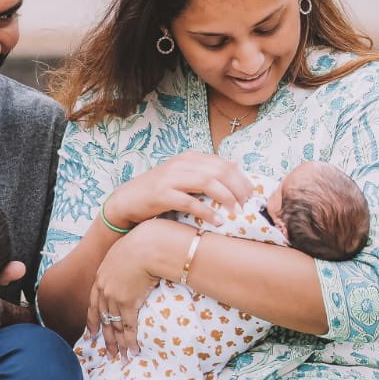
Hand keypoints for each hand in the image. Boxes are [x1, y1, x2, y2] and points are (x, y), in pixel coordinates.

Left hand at [85, 223, 161, 358]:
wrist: (147, 246)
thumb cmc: (140, 244)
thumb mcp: (123, 253)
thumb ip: (122, 265)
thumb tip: (130, 269)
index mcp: (101, 278)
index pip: (93, 305)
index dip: (92, 321)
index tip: (92, 334)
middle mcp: (104, 290)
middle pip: (103, 319)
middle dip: (106, 339)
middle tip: (108, 353)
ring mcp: (114, 297)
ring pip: (114, 326)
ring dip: (119, 344)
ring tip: (121, 358)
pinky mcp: (128, 302)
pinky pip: (128, 326)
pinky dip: (130, 340)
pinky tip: (133, 351)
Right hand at [103, 151, 251, 228]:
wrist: (127, 200)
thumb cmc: (159, 192)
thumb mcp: (183, 176)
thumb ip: (205, 172)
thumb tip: (236, 168)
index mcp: (189, 158)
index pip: (224, 163)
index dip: (241, 179)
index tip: (251, 195)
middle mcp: (181, 164)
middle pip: (220, 171)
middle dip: (238, 188)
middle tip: (247, 205)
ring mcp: (171, 178)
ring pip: (208, 183)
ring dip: (226, 198)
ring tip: (235, 212)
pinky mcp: (162, 194)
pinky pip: (190, 202)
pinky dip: (206, 212)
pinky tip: (217, 221)